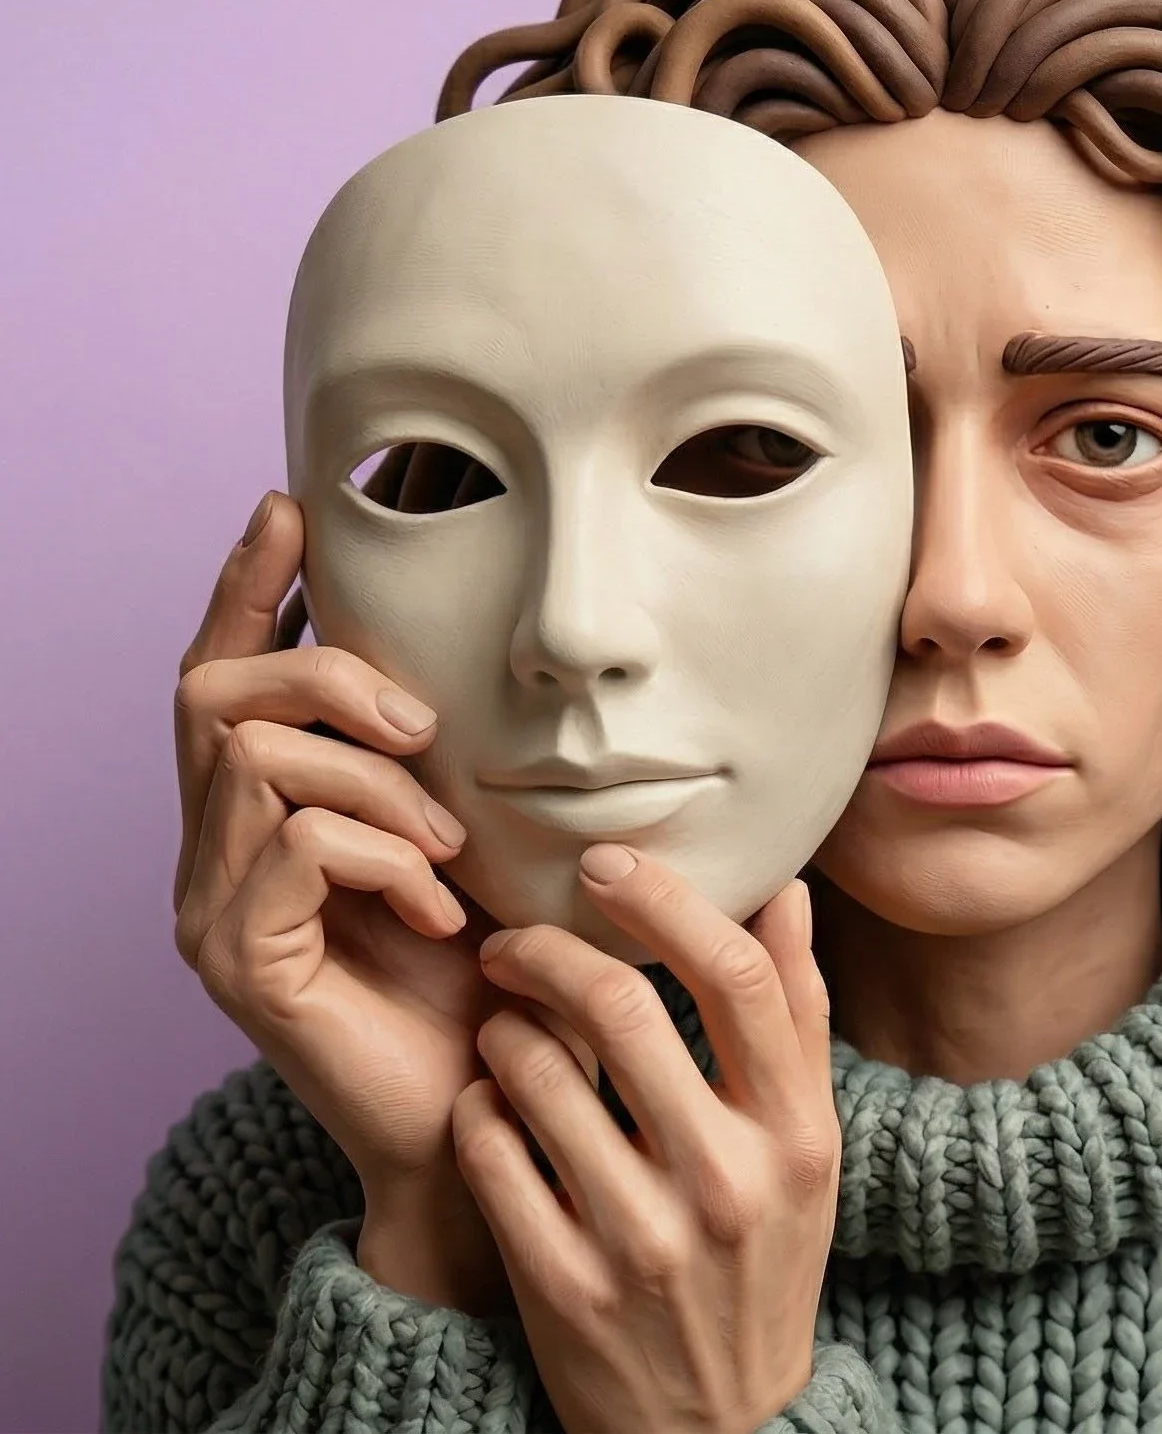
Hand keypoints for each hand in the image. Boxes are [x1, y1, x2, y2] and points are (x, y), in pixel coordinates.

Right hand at [173, 491, 509, 1310]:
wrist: (492, 1113)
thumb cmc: (488, 978)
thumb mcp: (468, 842)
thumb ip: (434, 762)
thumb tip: (454, 663)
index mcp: (258, 815)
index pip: (221, 676)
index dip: (245, 588)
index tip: (291, 506)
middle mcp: (210, 855)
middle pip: (214, 690)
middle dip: (328, 675)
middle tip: (426, 728)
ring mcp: (211, 910)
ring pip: (258, 757)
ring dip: (378, 784)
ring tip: (450, 849)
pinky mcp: (238, 962)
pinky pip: (293, 842)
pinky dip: (383, 856)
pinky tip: (441, 909)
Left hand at [451, 847, 838, 1433]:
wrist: (716, 1428)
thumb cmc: (764, 1256)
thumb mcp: (806, 1146)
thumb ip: (796, 1018)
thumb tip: (788, 892)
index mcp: (797, 1136)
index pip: (738, 978)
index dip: (664, 901)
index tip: (607, 866)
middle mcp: (726, 1183)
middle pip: (620, 1009)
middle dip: (547, 951)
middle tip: (516, 941)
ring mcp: (640, 1240)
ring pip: (535, 1074)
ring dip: (503, 1028)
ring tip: (503, 1027)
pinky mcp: (562, 1287)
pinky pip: (489, 1153)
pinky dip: (477, 1106)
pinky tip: (490, 1104)